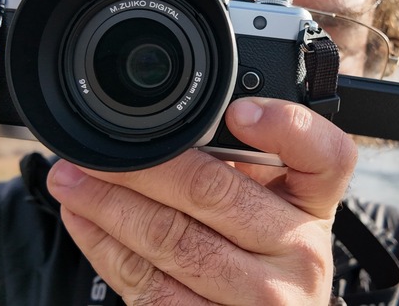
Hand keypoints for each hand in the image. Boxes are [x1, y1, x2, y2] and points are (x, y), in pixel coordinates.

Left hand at [47, 97, 357, 304]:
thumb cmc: (264, 255)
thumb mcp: (272, 204)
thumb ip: (244, 163)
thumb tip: (167, 128)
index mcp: (314, 205)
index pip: (326, 156)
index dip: (284, 127)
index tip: (238, 112)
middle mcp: (301, 251)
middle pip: (217, 192)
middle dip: (144, 166)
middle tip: (98, 151)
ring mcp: (263, 299)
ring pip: (174, 241)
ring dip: (110, 205)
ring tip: (72, 180)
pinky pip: (152, 287)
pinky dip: (108, 249)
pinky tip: (86, 223)